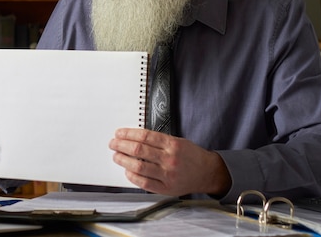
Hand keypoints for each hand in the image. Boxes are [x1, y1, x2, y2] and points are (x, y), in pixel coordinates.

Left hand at [109, 128, 230, 195]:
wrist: (206, 172)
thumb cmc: (190, 155)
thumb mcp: (177, 141)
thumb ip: (158, 140)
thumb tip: (134, 138)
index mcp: (172, 144)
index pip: (144, 136)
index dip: (128, 134)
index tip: (119, 133)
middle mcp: (169, 159)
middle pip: (138, 150)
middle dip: (121, 145)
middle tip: (113, 144)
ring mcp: (167, 174)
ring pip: (138, 166)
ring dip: (123, 160)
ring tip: (116, 156)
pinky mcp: (166, 188)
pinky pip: (144, 182)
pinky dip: (132, 176)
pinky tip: (127, 171)